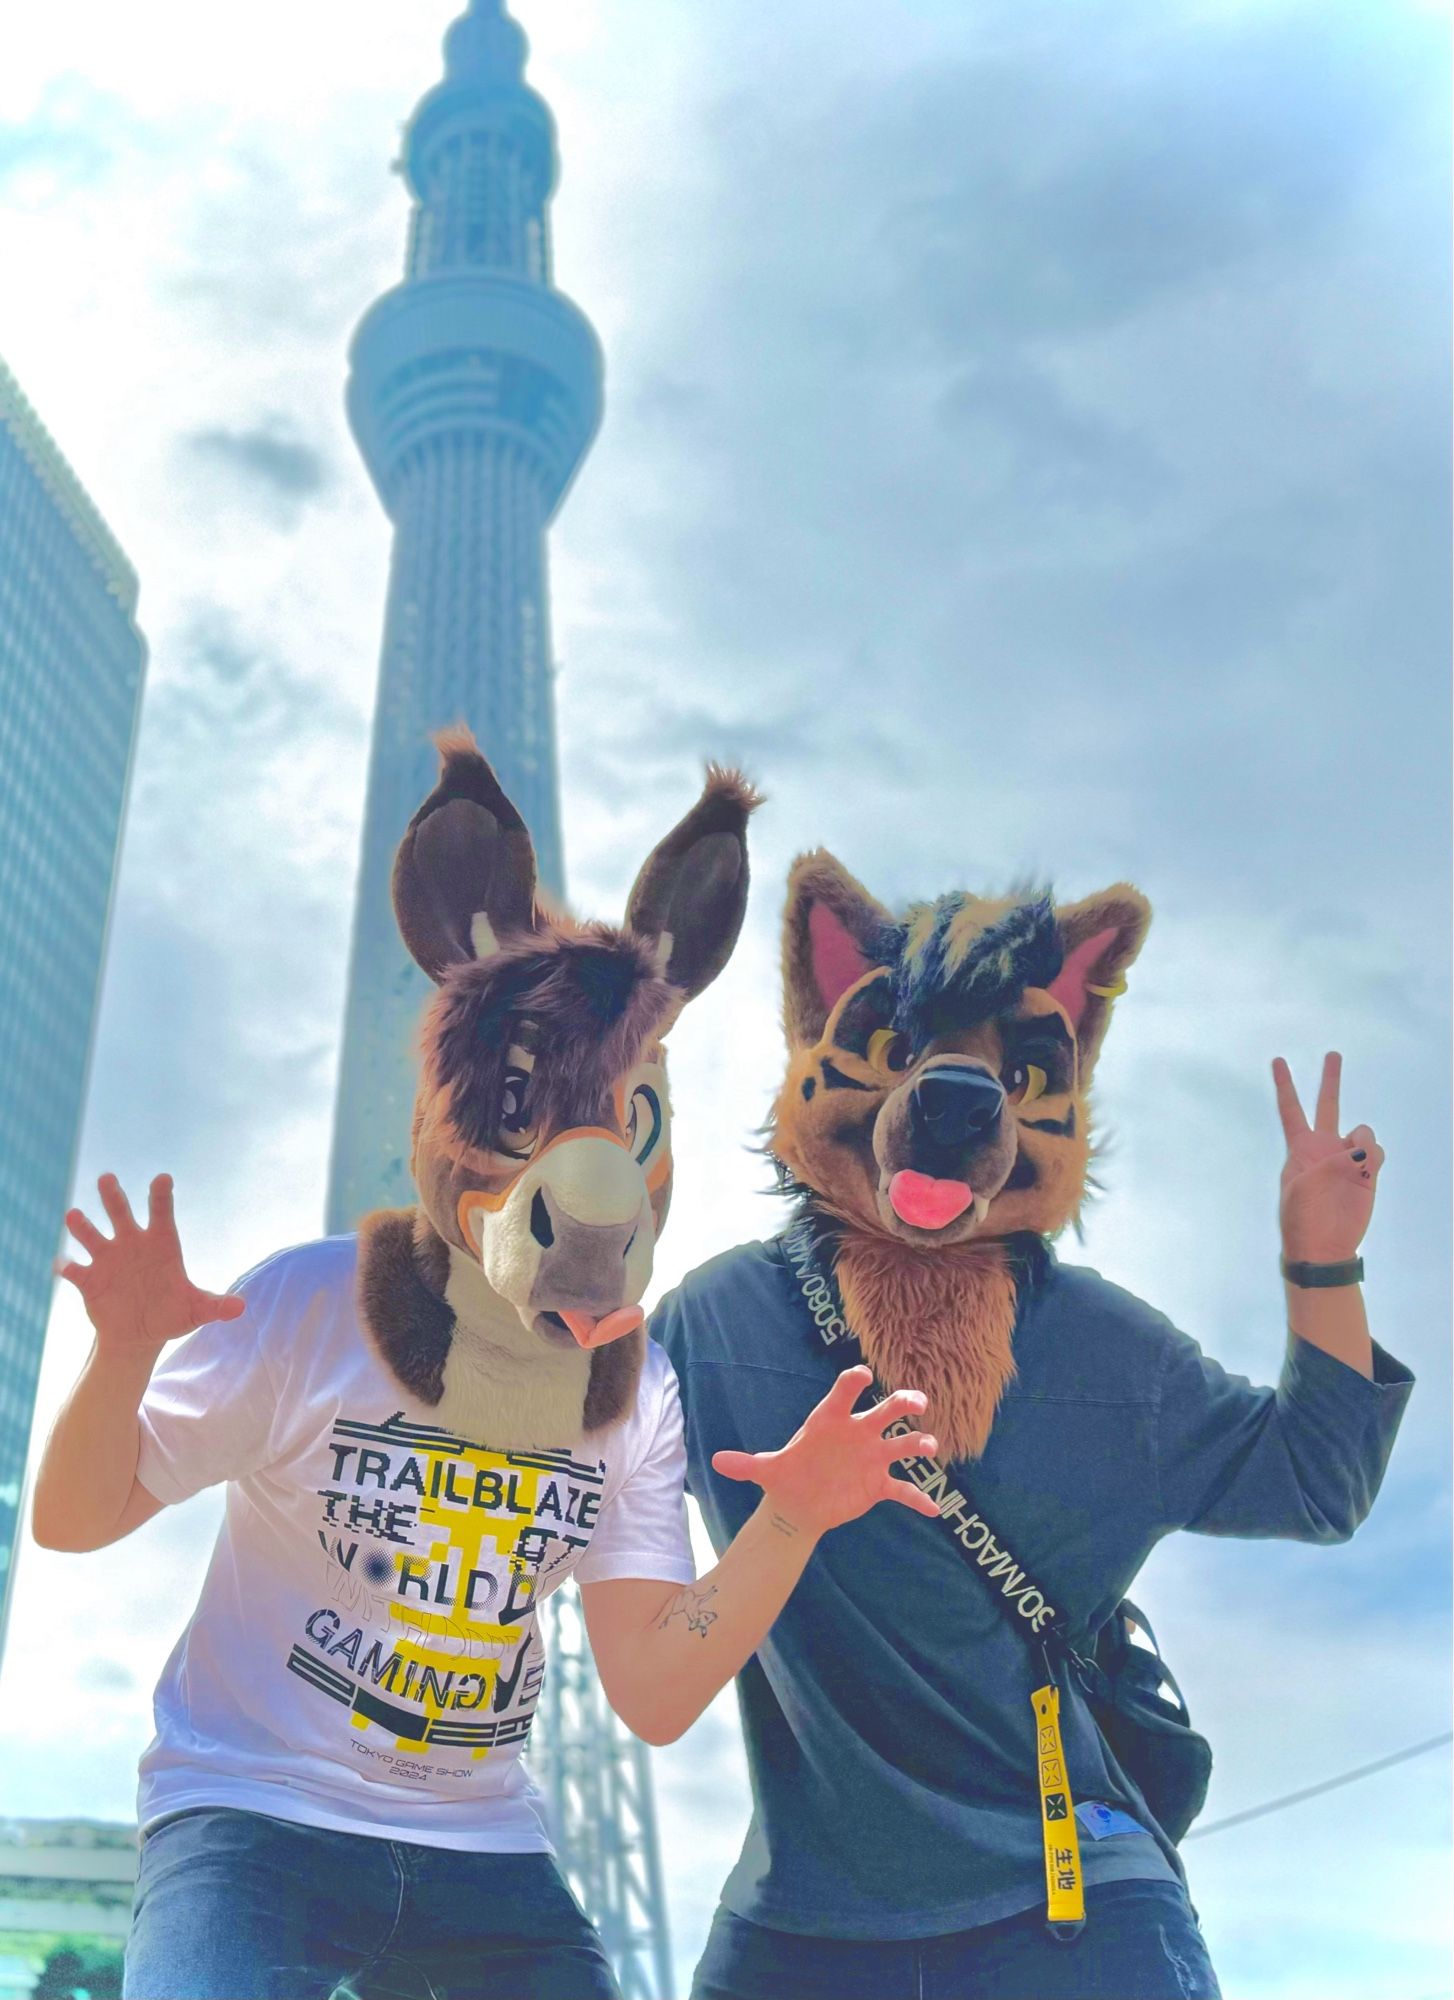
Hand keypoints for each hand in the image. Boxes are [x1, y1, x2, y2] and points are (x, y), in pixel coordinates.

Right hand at [56, 1174, 244, 1357]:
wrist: (139, 1335)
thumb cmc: (171, 1314)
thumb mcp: (196, 1311)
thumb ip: (216, 1306)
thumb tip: (240, 1307)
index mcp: (160, 1244)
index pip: (161, 1213)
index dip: (161, 1195)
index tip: (163, 1178)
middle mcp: (131, 1244)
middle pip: (121, 1213)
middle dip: (113, 1196)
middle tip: (107, 1178)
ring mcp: (107, 1259)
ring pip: (91, 1235)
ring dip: (82, 1226)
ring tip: (73, 1216)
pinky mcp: (88, 1280)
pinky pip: (74, 1270)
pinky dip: (67, 1266)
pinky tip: (62, 1264)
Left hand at [710, 1365, 941, 1536]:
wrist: (799, 1504)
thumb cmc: (787, 1476)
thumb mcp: (766, 1470)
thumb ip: (747, 1464)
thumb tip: (716, 1461)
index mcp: (831, 1420)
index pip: (844, 1393)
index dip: (854, 1381)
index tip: (863, 1375)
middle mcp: (857, 1434)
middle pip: (885, 1410)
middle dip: (903, 1402)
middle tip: (917, 1401)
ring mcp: (872, 1458)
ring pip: (902, 1445)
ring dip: (918, 1444)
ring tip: (928, 1447)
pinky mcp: (878, 1485)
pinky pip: (903, 1490)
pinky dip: (919, 1499)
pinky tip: (935, 1509)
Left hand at [1272, 1053, 1383, 1262]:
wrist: (1324, 1247)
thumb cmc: (1303, 1219)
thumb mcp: (1304, 1188)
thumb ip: (1331, 1164)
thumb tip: (1362, 1154)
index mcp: (1300, 1149)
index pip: (1291, 1109)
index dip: (1285, 1085)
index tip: (1278, 1061)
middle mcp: (1325, 1148)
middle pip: (1328, 1105)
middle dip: (1330, 1080)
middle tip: (1332, 1054)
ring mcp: (1348, 1159)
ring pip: (1362, 1131)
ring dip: (1360, 1143)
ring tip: (1352, 1169)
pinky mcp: (1368, 1173)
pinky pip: (1376, 1151)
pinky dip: (1373, 1156)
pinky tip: (1366, 1172)